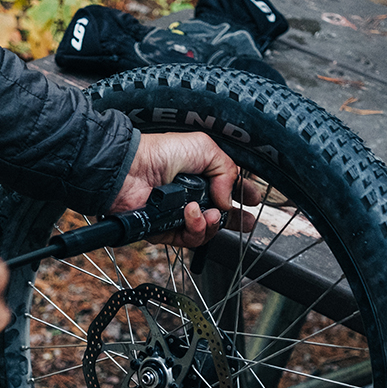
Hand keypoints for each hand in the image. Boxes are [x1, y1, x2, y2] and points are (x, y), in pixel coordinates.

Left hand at [110, 132, 262, 247]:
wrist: (132, 170)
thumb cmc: (161, 153)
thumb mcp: (205, 149)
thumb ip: (227, 171)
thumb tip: (229, 200)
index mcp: (201, 173)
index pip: (227, 188)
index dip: (242, 194)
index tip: (254, 200)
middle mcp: (191, 195)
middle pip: (220, 214)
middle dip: (236, 220)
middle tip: (247, 222)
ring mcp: (179, 214)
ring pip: (208, 230)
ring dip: (214, 222)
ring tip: (211, 212)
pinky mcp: (166, 230)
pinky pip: (189, 238)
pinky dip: (195, 227)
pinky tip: (192, 214)